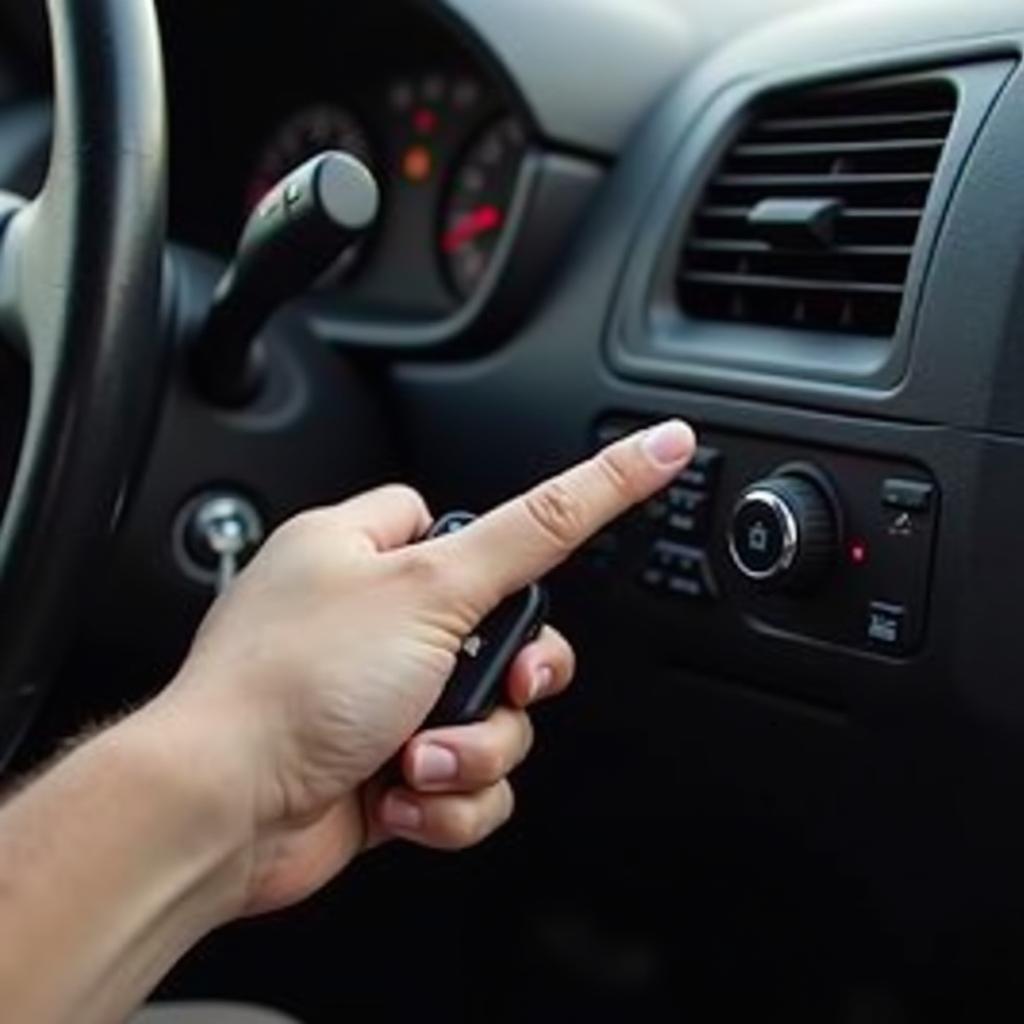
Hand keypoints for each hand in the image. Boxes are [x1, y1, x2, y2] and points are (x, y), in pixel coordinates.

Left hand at [152, 420, 695, 915]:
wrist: (221, 814)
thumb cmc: (292, 688)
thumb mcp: (435, 585)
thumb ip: (541, 527)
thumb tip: (636, 452)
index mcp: (365, 551)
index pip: (470, 522)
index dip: (522, 544)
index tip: (580, 538)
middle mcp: (372, 622)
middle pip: (502, 636)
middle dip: (510, 682)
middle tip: (499, 687)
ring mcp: (378, 701)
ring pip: (494, 722)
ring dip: (473, 752)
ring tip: (419, 761)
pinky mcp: (385, 773)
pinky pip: (464, 786)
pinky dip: (444, 802)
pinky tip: (397, 800)